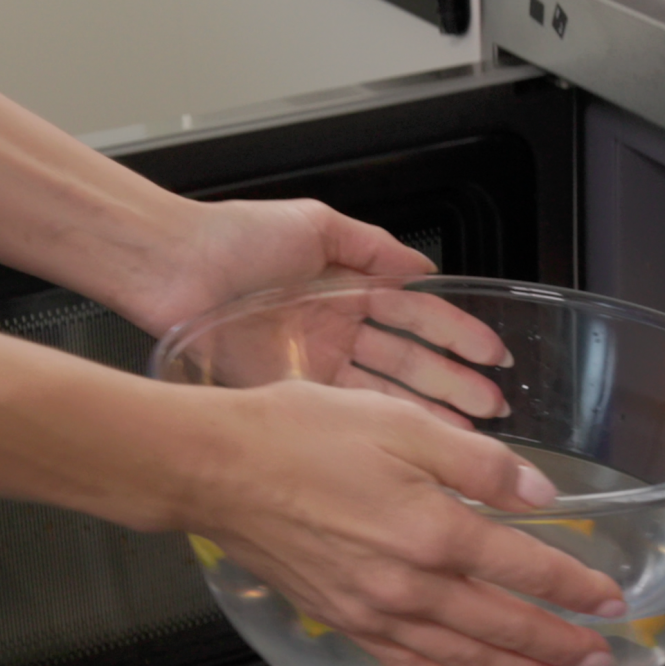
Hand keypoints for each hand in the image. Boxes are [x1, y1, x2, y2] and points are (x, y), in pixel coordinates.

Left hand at [126, 198, 515, 424]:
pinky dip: (381, 425)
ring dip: (428, 412)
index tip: (491, 354)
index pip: (418, 316)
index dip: (457, 334)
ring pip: (385, 392)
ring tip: (467, 433)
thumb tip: (420, 265)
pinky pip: (345, 410)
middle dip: (454, 384)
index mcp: (348, 288)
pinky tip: (413, 439)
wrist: (172, 267)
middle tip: (492, 407)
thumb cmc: (233, 237)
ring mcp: (316, 362)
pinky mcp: (289, 389)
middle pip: (410, 361)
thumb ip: (373, 247)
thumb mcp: (316, 225)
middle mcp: (337, 329)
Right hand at [178, 380, 629, 665]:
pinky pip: (406, 663)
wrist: (214, 469)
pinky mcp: (343, 619)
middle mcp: (412, 582)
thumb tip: (538, 494)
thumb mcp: (401, 422)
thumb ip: (479, 462)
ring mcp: (375, 610)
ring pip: (463, 654)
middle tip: (599, 660)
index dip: (575, 588)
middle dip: (558, 645)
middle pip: (503, 625)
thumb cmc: (301, 434)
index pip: (526, 568)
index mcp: (436, 529)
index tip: (610, 602)